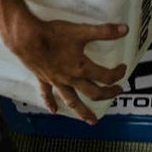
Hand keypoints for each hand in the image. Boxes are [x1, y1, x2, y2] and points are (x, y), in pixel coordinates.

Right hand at [5, 13, 127, 123]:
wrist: (27, 39)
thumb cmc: (53, 35)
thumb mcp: (81, 31)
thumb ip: (104, 31)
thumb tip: (125, 29)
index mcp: (81, 67)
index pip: (105, 76)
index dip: (117, 74)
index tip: (122, 69)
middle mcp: (70, 78)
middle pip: (93, 93)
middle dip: (107, 95)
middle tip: (116, 94)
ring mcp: (56, 81)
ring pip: (72, 100)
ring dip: (83, 111)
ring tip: (91, 121)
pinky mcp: (43, 79)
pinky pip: (47, 94)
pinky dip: (50, 103)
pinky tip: (53, 110)